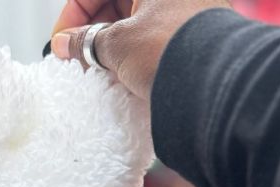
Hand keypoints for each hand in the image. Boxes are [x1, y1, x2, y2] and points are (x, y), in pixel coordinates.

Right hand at [51, 0, 231, 99]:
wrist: (218, 85)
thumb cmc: (172, 50)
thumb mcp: (118, 44)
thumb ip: (86, 41)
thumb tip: (64, 44)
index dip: (74, 14)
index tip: (62, 42)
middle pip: (119, 2)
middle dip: (95, 30)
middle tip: (80, 59)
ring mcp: (188, 9)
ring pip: (139, 18)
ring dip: (115, 42)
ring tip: (103, 70)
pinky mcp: (197, 34)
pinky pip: (157, 34)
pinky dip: (137, 50)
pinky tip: (126, 72)